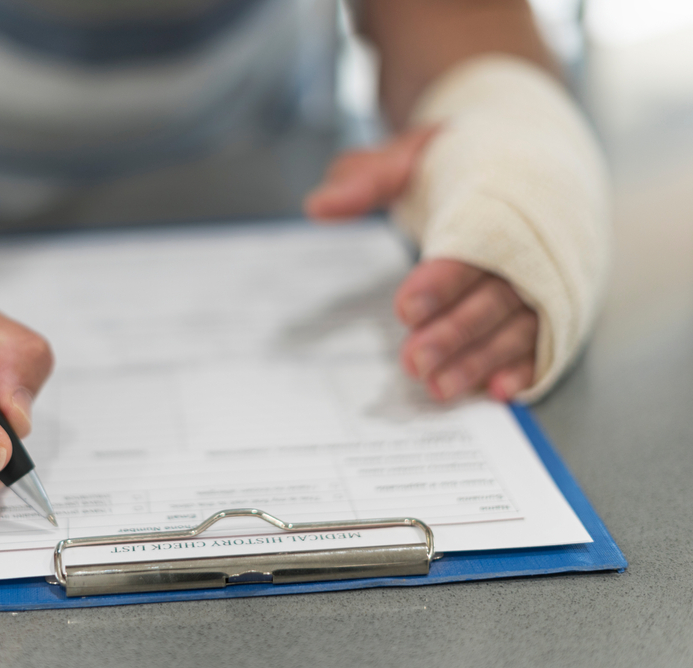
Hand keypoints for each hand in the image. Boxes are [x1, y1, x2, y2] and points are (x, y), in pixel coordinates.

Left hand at [306, 127, 536, 400]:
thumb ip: (367, 180)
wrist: (529, 148)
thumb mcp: (410, 156)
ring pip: (520, 325)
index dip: (441, 280)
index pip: (472, 246)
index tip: (406, 308)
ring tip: (441, 387)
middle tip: (414, 363)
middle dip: (454, 332)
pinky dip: (527, 366)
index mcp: (493, 200)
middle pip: (495, 296)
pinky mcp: (556, 301)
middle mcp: (528, 242)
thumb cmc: (459, 161)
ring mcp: (547, 275)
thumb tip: (317, 206)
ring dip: (482, 359)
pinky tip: (501, 392)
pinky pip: (548, 339)